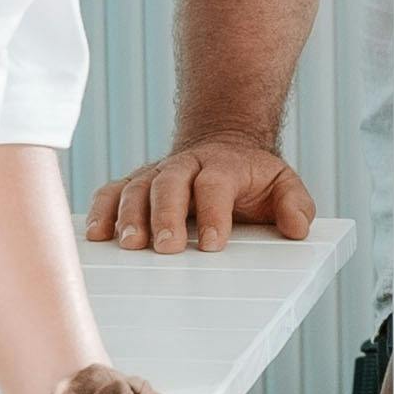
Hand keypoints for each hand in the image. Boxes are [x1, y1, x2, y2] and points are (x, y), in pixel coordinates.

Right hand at [90, 131, 311, 253]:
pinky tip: (96, 234)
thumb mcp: (283, 185)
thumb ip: (295, 205)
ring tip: (129, 246)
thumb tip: (297, 228)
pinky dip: (101, 210)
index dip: (213, 213)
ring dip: (130, 216)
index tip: (212, 245)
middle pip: (170, 184)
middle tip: (166, 248)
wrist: (223, 145)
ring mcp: (156, 174)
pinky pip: (112, 192)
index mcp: (222, 165)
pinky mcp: (135, 185)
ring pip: (137, 188)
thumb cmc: (252, 178)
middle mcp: (185, 166)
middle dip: (166, 215)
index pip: (215, 185)